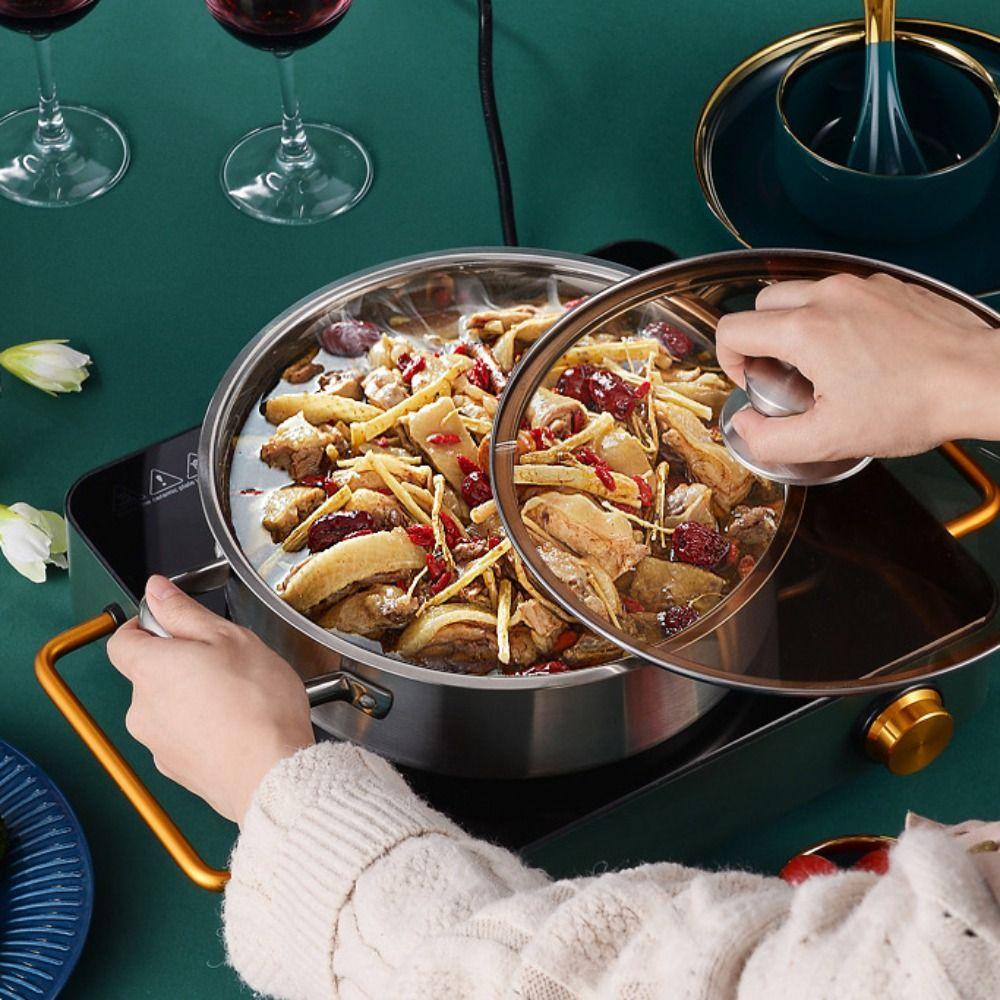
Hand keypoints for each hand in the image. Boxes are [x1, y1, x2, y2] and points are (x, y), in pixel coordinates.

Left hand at [107, 576, 314, 824]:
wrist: (271, 774)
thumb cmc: (256, 705)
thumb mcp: (228, 638)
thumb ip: (184, 612)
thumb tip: (156, 590)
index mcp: (150, 669)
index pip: (122, 640)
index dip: (146, 626)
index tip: (175, 624)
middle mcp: (141, 709)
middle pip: (149, 674)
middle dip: (180, 663)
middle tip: (225, 660)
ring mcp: (156, 744)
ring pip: (167, 707)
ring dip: (192, 697)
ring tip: (238, 697)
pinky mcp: (175, 770)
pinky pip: (182, 736)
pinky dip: (202, 727)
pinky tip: (237, 724)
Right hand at [714, 273, 999, 463]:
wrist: (979, 379)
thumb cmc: (913, 404)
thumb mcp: (830, 440)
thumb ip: (770, 439)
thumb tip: (743, 427)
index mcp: (804, 331)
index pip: (733, 329)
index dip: (729, 360)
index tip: (752, 381)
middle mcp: (828, 297)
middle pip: (762, 304)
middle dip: (760, 339)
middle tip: (783, 373)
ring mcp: (861, 286)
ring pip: (801, 294)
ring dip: (795, 325)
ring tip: (822, 364)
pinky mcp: (888, 287)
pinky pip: (841, 294)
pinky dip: (834, 318)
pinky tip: (860, 353)